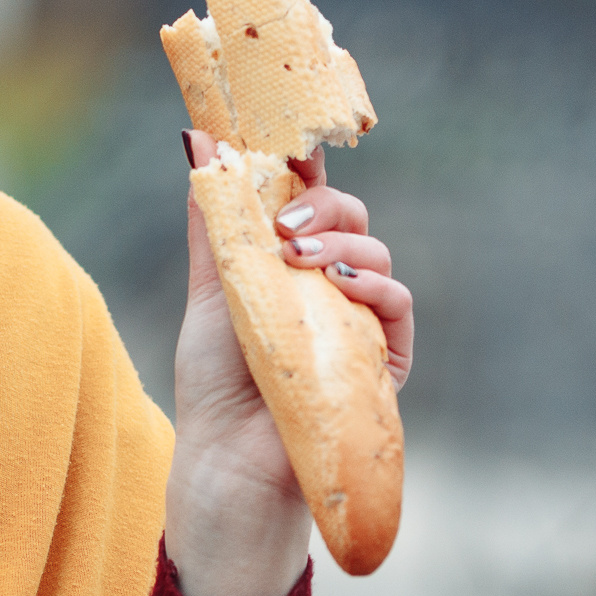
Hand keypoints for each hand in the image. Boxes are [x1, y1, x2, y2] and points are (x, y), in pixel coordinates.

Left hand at [164, 128, 414, 595]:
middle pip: (350, 216)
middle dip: (322, 202)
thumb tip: (195, 140)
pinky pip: (399, 306)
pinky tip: (343, 284)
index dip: (307, 168)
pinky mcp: (383, 359)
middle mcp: (329, 283)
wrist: (230, 456)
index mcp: (288, 262)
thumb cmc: (216, 379)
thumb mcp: (210, 288)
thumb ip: (213, 220)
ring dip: (342, 242)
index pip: (309, 200)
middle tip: (285, 220)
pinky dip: (376, 285)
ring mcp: (358, 318)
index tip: (289, 146)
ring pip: (376, 253)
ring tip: (300, 256)